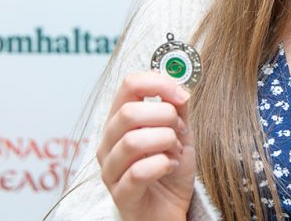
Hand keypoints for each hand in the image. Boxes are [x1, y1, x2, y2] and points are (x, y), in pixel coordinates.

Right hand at [97, 72, 194, 220]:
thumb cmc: (169, 171)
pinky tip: (170, 167)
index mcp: (120, 121)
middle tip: (179, 131)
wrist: (168, 212)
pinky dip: (162, 165)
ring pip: (132, 141)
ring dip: (165, 142)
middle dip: (165, 117)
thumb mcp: (179, 133)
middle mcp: (109, 143)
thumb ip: (177, 108)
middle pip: (129, 113)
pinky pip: (139, 172)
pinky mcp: (120, 194)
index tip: (181, 95)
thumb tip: (180, 83)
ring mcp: (110, 170)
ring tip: (175, 151)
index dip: (158, 83)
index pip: (128, 85)